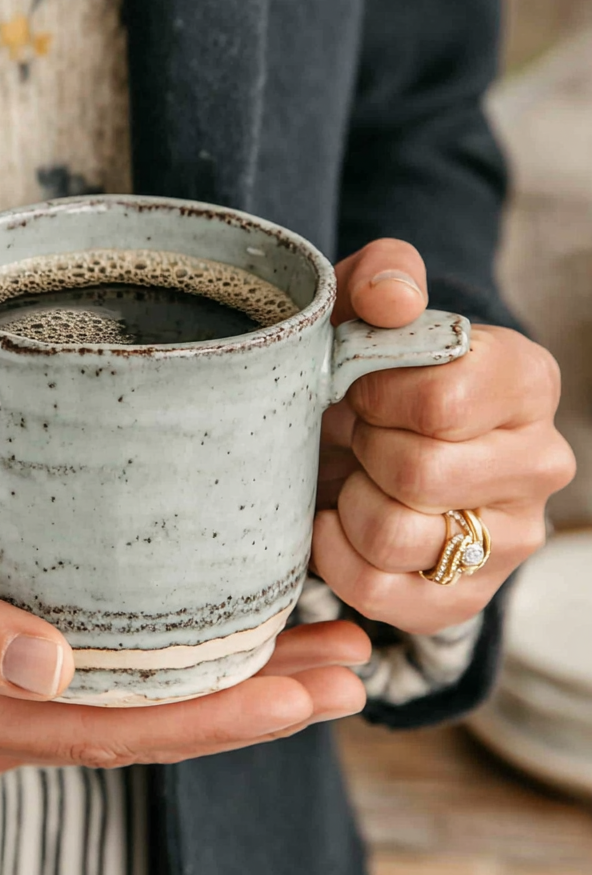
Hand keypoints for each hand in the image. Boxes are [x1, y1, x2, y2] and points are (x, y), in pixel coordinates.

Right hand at [0, 480, 370, 776]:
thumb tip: (46, 664)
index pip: (113, 729)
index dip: (211, 715)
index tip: (299, 691)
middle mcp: (3, 717)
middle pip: (150, 722)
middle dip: (255, 702)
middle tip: (351, 667)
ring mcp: (15, 692)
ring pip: (147, 699)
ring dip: (239, 679)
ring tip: (329, 649)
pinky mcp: (22, 655)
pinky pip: (123, 669)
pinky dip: (190, 655)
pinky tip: (244, 629)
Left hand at [313, 240, 575, 634]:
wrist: (362, 435)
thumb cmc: (369, 368)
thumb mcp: (367, 306)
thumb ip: (382, 276)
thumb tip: (393, 300)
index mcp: (526, 382)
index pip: (443, 404)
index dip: (376, 395)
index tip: (362, 385)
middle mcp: (540, 463)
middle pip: (420, 474)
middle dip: (362, 448)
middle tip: (356, 433)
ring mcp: (511, 539)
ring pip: (397, 535)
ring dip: (349, 500)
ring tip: (354, 475)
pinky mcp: (465, 598)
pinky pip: (378, 591)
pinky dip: (334, 556)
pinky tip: (334, 520)